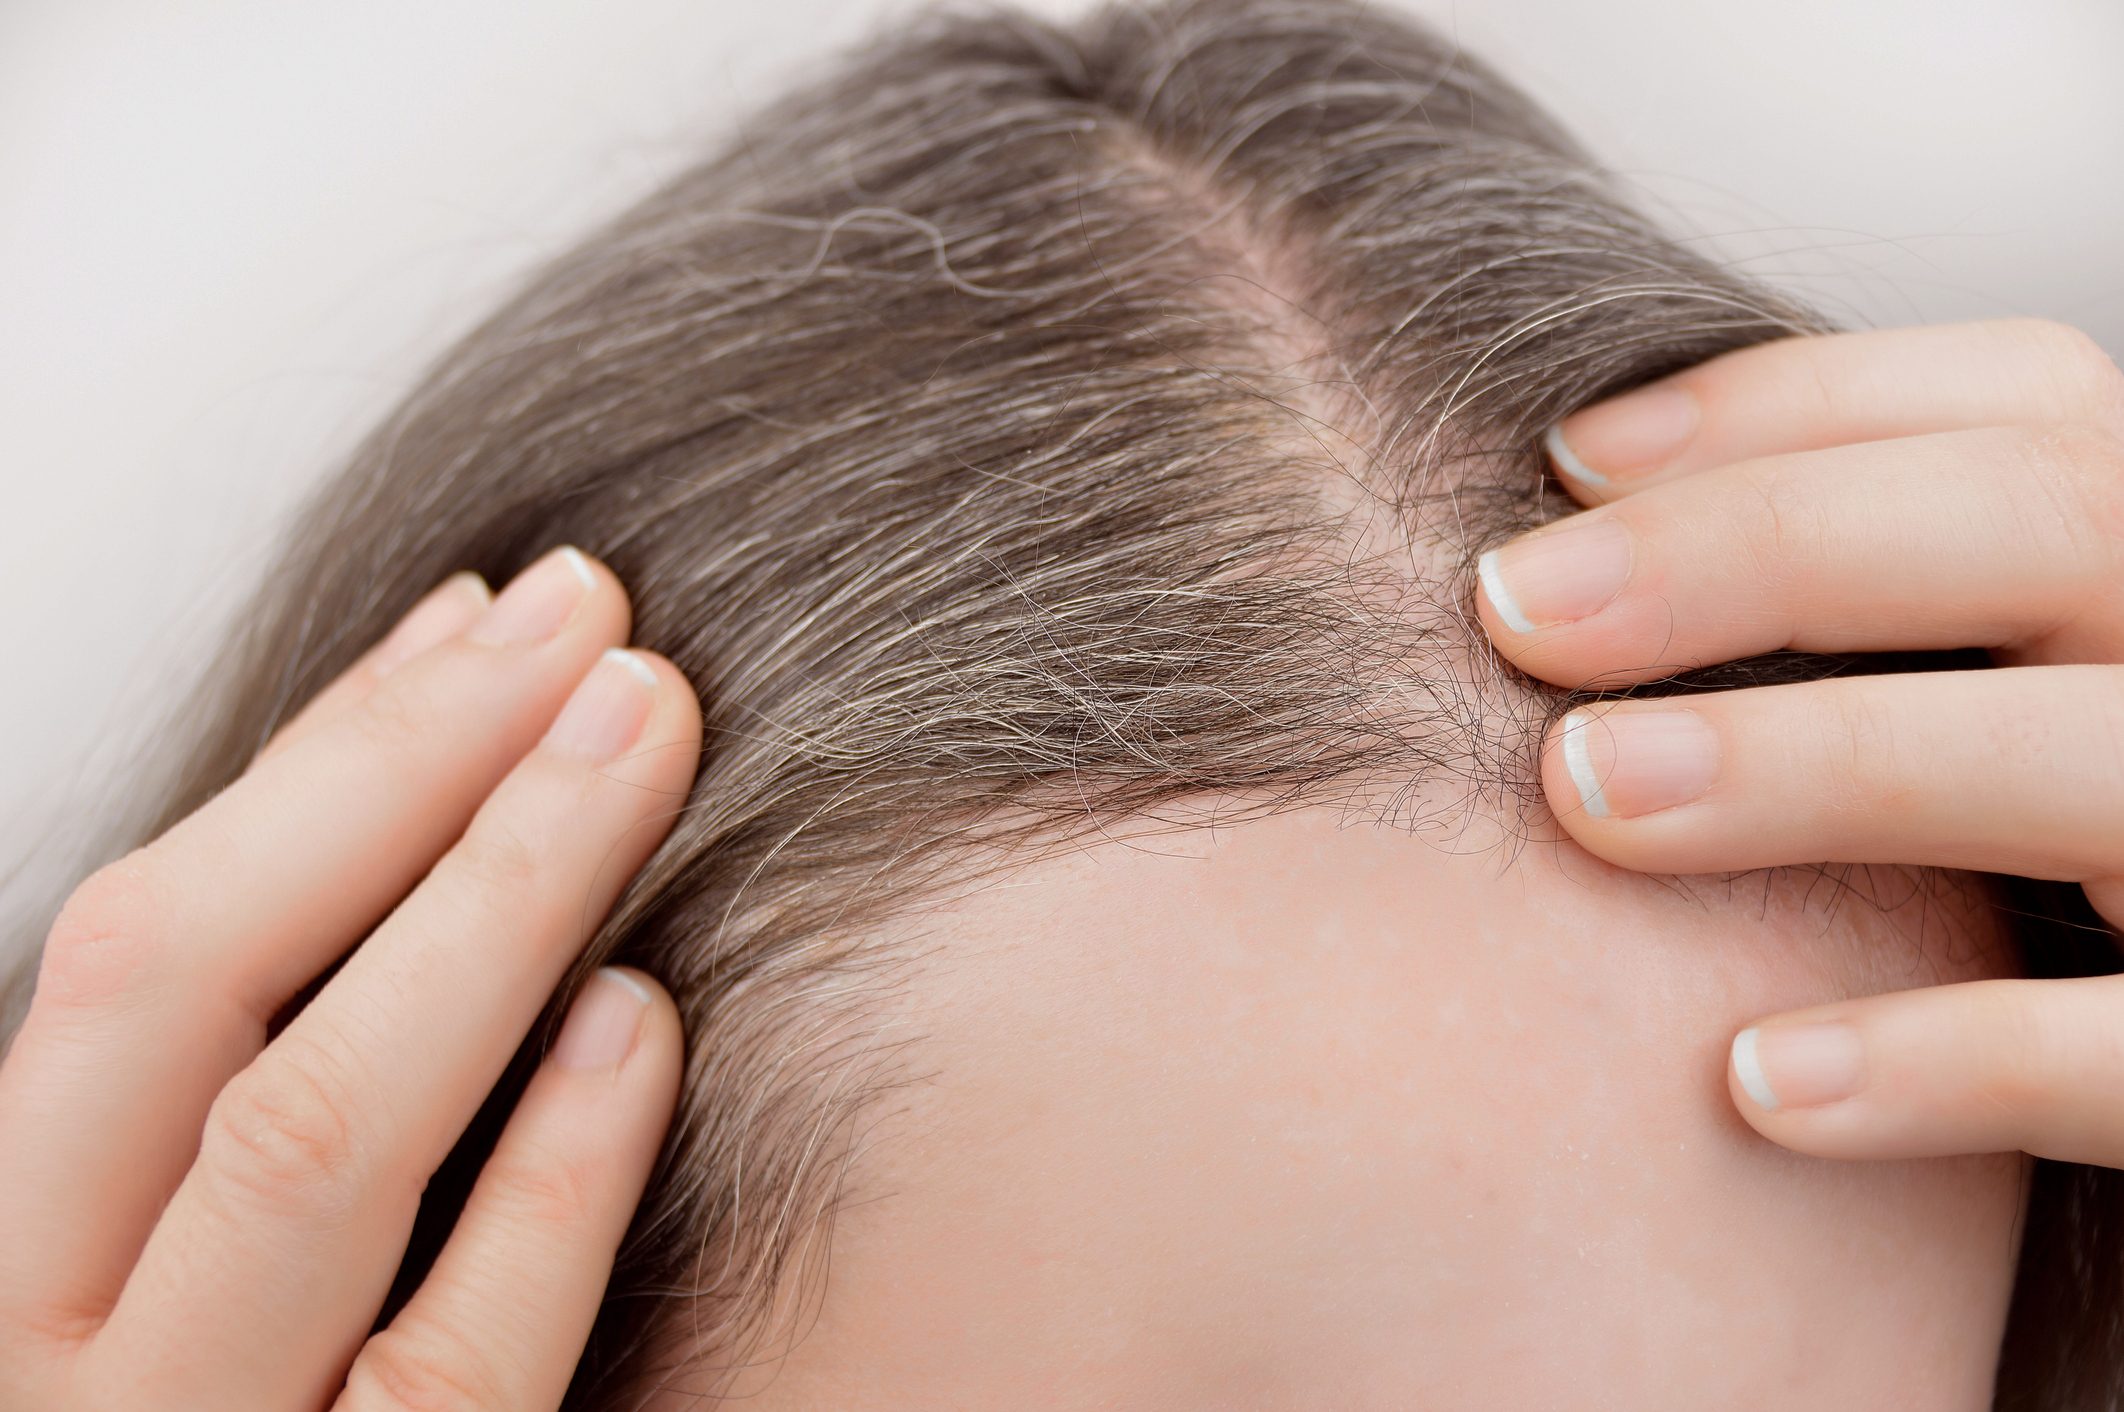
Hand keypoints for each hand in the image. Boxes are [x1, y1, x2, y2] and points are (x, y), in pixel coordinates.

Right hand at [0, 547, 701, 1408]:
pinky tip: (647, 1019)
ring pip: (316, 1145)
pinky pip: (459, 1362)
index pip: (140, 953)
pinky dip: (555, 1169)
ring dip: (498, 906)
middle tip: (598, 624)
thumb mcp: (174, 1254)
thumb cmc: (213, 1405)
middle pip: (193, 995)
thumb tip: (428, 781)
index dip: (325, 760)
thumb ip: (253, 1074)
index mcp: (14, 1253)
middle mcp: (53, 1359)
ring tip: (641, 737)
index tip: (492, 619)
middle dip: (405, 775)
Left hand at [1472, 318, 2123, 1167]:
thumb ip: (1881, 618)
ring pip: (2088, 757)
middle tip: (1514, 608)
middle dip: (1756, 550)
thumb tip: (1570, 568)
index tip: (1560, 461)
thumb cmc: (2038, 879)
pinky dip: (1948, 1060)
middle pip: (2047, 521)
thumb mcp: (2009, 695)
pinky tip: (1748, 1081)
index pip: (2025, 402)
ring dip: (1814, 763)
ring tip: (1583, 793)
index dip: (1784, 408)